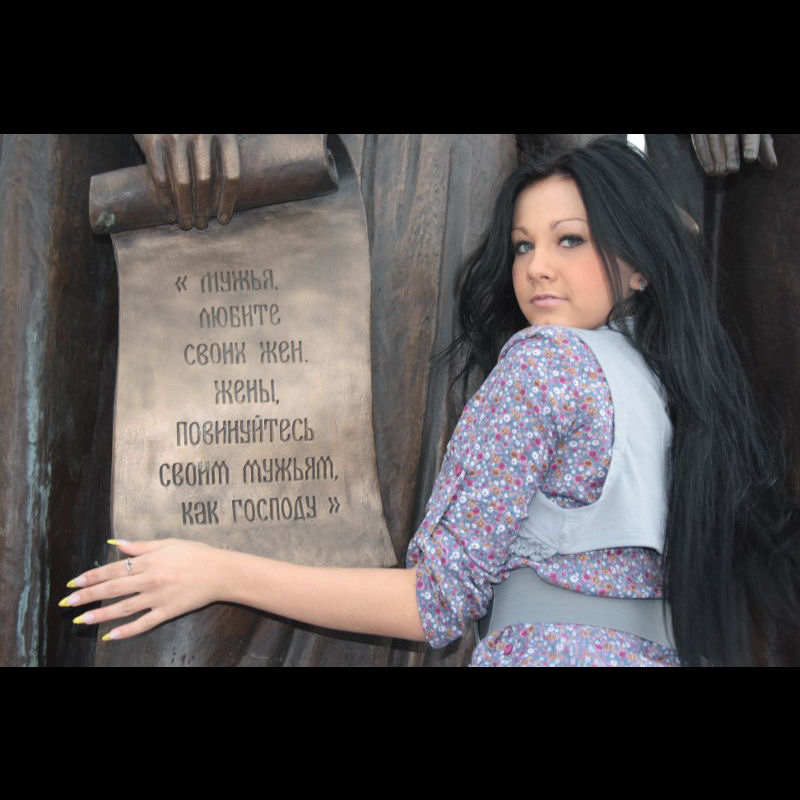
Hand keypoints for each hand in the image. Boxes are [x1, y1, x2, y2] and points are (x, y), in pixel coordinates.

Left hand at [59, 538, 226, 640]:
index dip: (91, 576)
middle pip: (113, 588)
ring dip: (100, 614)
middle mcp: (150, 579)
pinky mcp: (167, 611)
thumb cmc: (196, 554)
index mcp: (149, 561)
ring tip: (80, 620)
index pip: (113, 569)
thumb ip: (140, 546)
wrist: (221, 572)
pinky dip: (127, 631)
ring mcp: (158, 597)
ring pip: (123, 608)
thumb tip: (116, 544)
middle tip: (67, 602)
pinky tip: (111, 635)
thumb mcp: (168, 543)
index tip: (73, 582)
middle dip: (88, 595)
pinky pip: (144, 623)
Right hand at [133, 134, 240, 229]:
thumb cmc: (194, 128)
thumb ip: (223, 157)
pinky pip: (160, 178)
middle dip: (203, 209)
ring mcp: (175, 136)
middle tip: (200, 225)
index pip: (231, 174)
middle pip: (205, 182)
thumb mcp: (215, 133)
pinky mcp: (152, 141)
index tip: (222, 220)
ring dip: (185, 209)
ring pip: (182, 183)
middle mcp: (201, 133)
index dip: (228, 201)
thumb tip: (230, 198)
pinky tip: (169, 214)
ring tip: (186, 224)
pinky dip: (165, 201)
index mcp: (224, 133)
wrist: (163, 108)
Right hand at [691, 134, 776, 175]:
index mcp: (746, 126)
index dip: (750, 146)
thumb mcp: (755, 135)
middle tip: (732, 170)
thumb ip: (764, 149)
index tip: (750, 159)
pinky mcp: (698, 131)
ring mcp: (711, 127)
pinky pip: (699, 143)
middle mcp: (727, 125)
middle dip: (730, 154)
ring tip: (719, 174)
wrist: (722, 129)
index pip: (749, 135)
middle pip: (729, 137)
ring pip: (712, 140)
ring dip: (715, 158)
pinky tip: (709, 170)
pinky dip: (703, 157)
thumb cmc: (744, 133)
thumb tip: (772, 166)